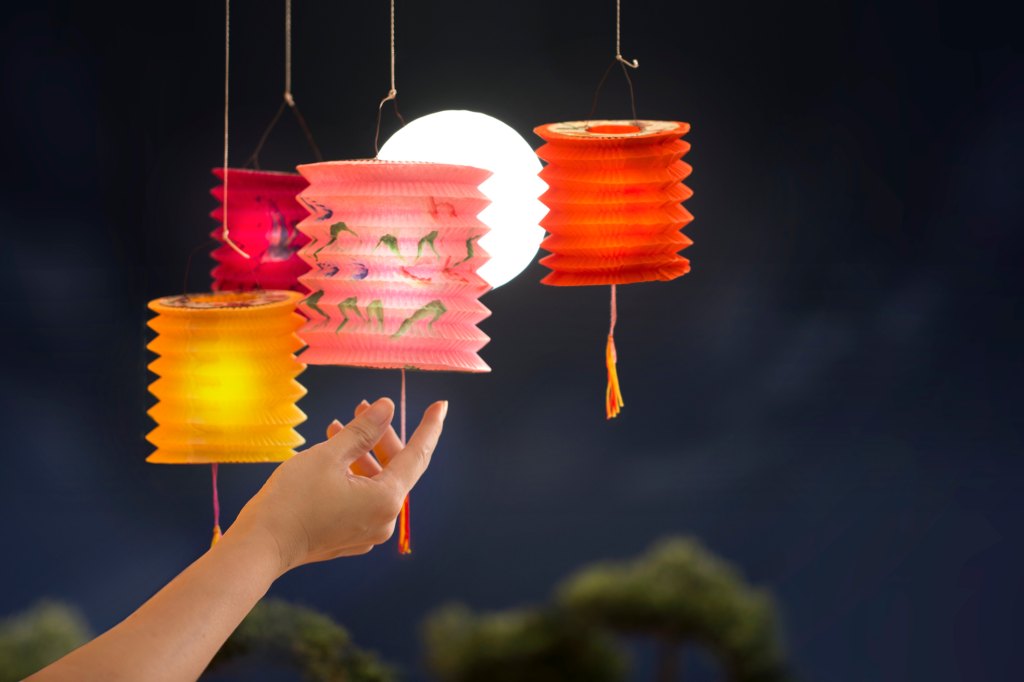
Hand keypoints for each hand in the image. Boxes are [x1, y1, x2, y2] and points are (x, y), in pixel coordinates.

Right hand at [226, 397, 446, 574]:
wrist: (259, 547)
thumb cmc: (292, 499)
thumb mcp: (329, 455)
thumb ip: (363, 430)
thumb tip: (387, 407)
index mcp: (386, 499)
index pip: (418, 455)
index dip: (429, 427)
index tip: (440, 405)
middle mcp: (384, 520)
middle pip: (394, 468)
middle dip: (380, 436)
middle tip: (363, 406)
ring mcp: (367, 532)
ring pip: (375, 483)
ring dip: (361, 454)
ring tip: (335, 427)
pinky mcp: (349, 537)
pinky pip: (361, 499)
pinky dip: (353, 475)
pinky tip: (331, 455)